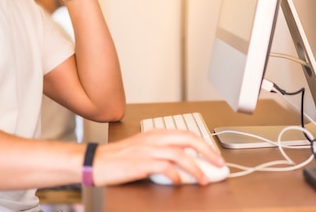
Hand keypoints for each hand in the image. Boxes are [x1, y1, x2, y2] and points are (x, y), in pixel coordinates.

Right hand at [91, 129, 225, 185]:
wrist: (96, 162)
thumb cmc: (118, 158)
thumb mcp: (143, 148)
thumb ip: (162, 151)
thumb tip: (185, 162)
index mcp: (155, 133)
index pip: (186, 133)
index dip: (204, 143)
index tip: (215, 155)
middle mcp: (154, 138)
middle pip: (188, 139)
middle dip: (207, 151)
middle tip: (218, 164)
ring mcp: (147, 150)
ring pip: (180, 154)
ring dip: (196, 168)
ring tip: (204, 179)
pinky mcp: (141, 163)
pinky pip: (165, 167)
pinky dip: (175, 175)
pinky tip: (178, 182)